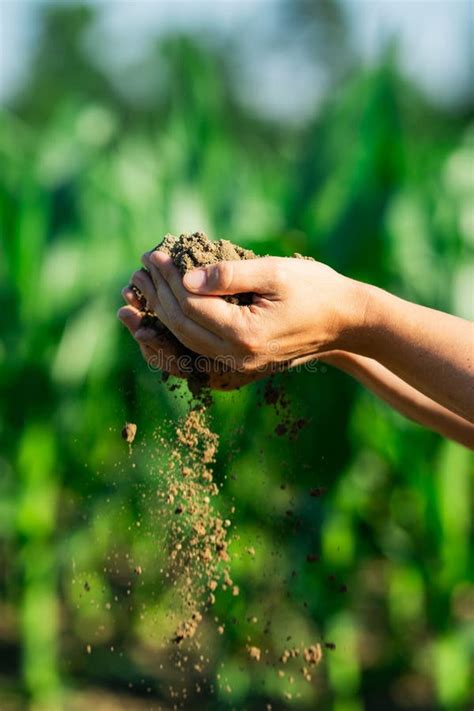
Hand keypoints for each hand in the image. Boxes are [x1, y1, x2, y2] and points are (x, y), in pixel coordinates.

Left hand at [132, 250, 365, 372]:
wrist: (345, 323)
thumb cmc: (316, 290)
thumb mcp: (276, 272)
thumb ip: (230, 275)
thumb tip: (187, 278)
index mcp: (246, 334)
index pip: (191, 305)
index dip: (168, 278)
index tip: (153, 254)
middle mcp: (237, 357)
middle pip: (182, 326)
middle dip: (157, 295)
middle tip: (141, 268)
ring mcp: (238, 365)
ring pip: (184, 343)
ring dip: (159, 317)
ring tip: (137, 294)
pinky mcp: (240, 364)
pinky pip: (196, 354)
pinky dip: (174, 337)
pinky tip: (157, 323)